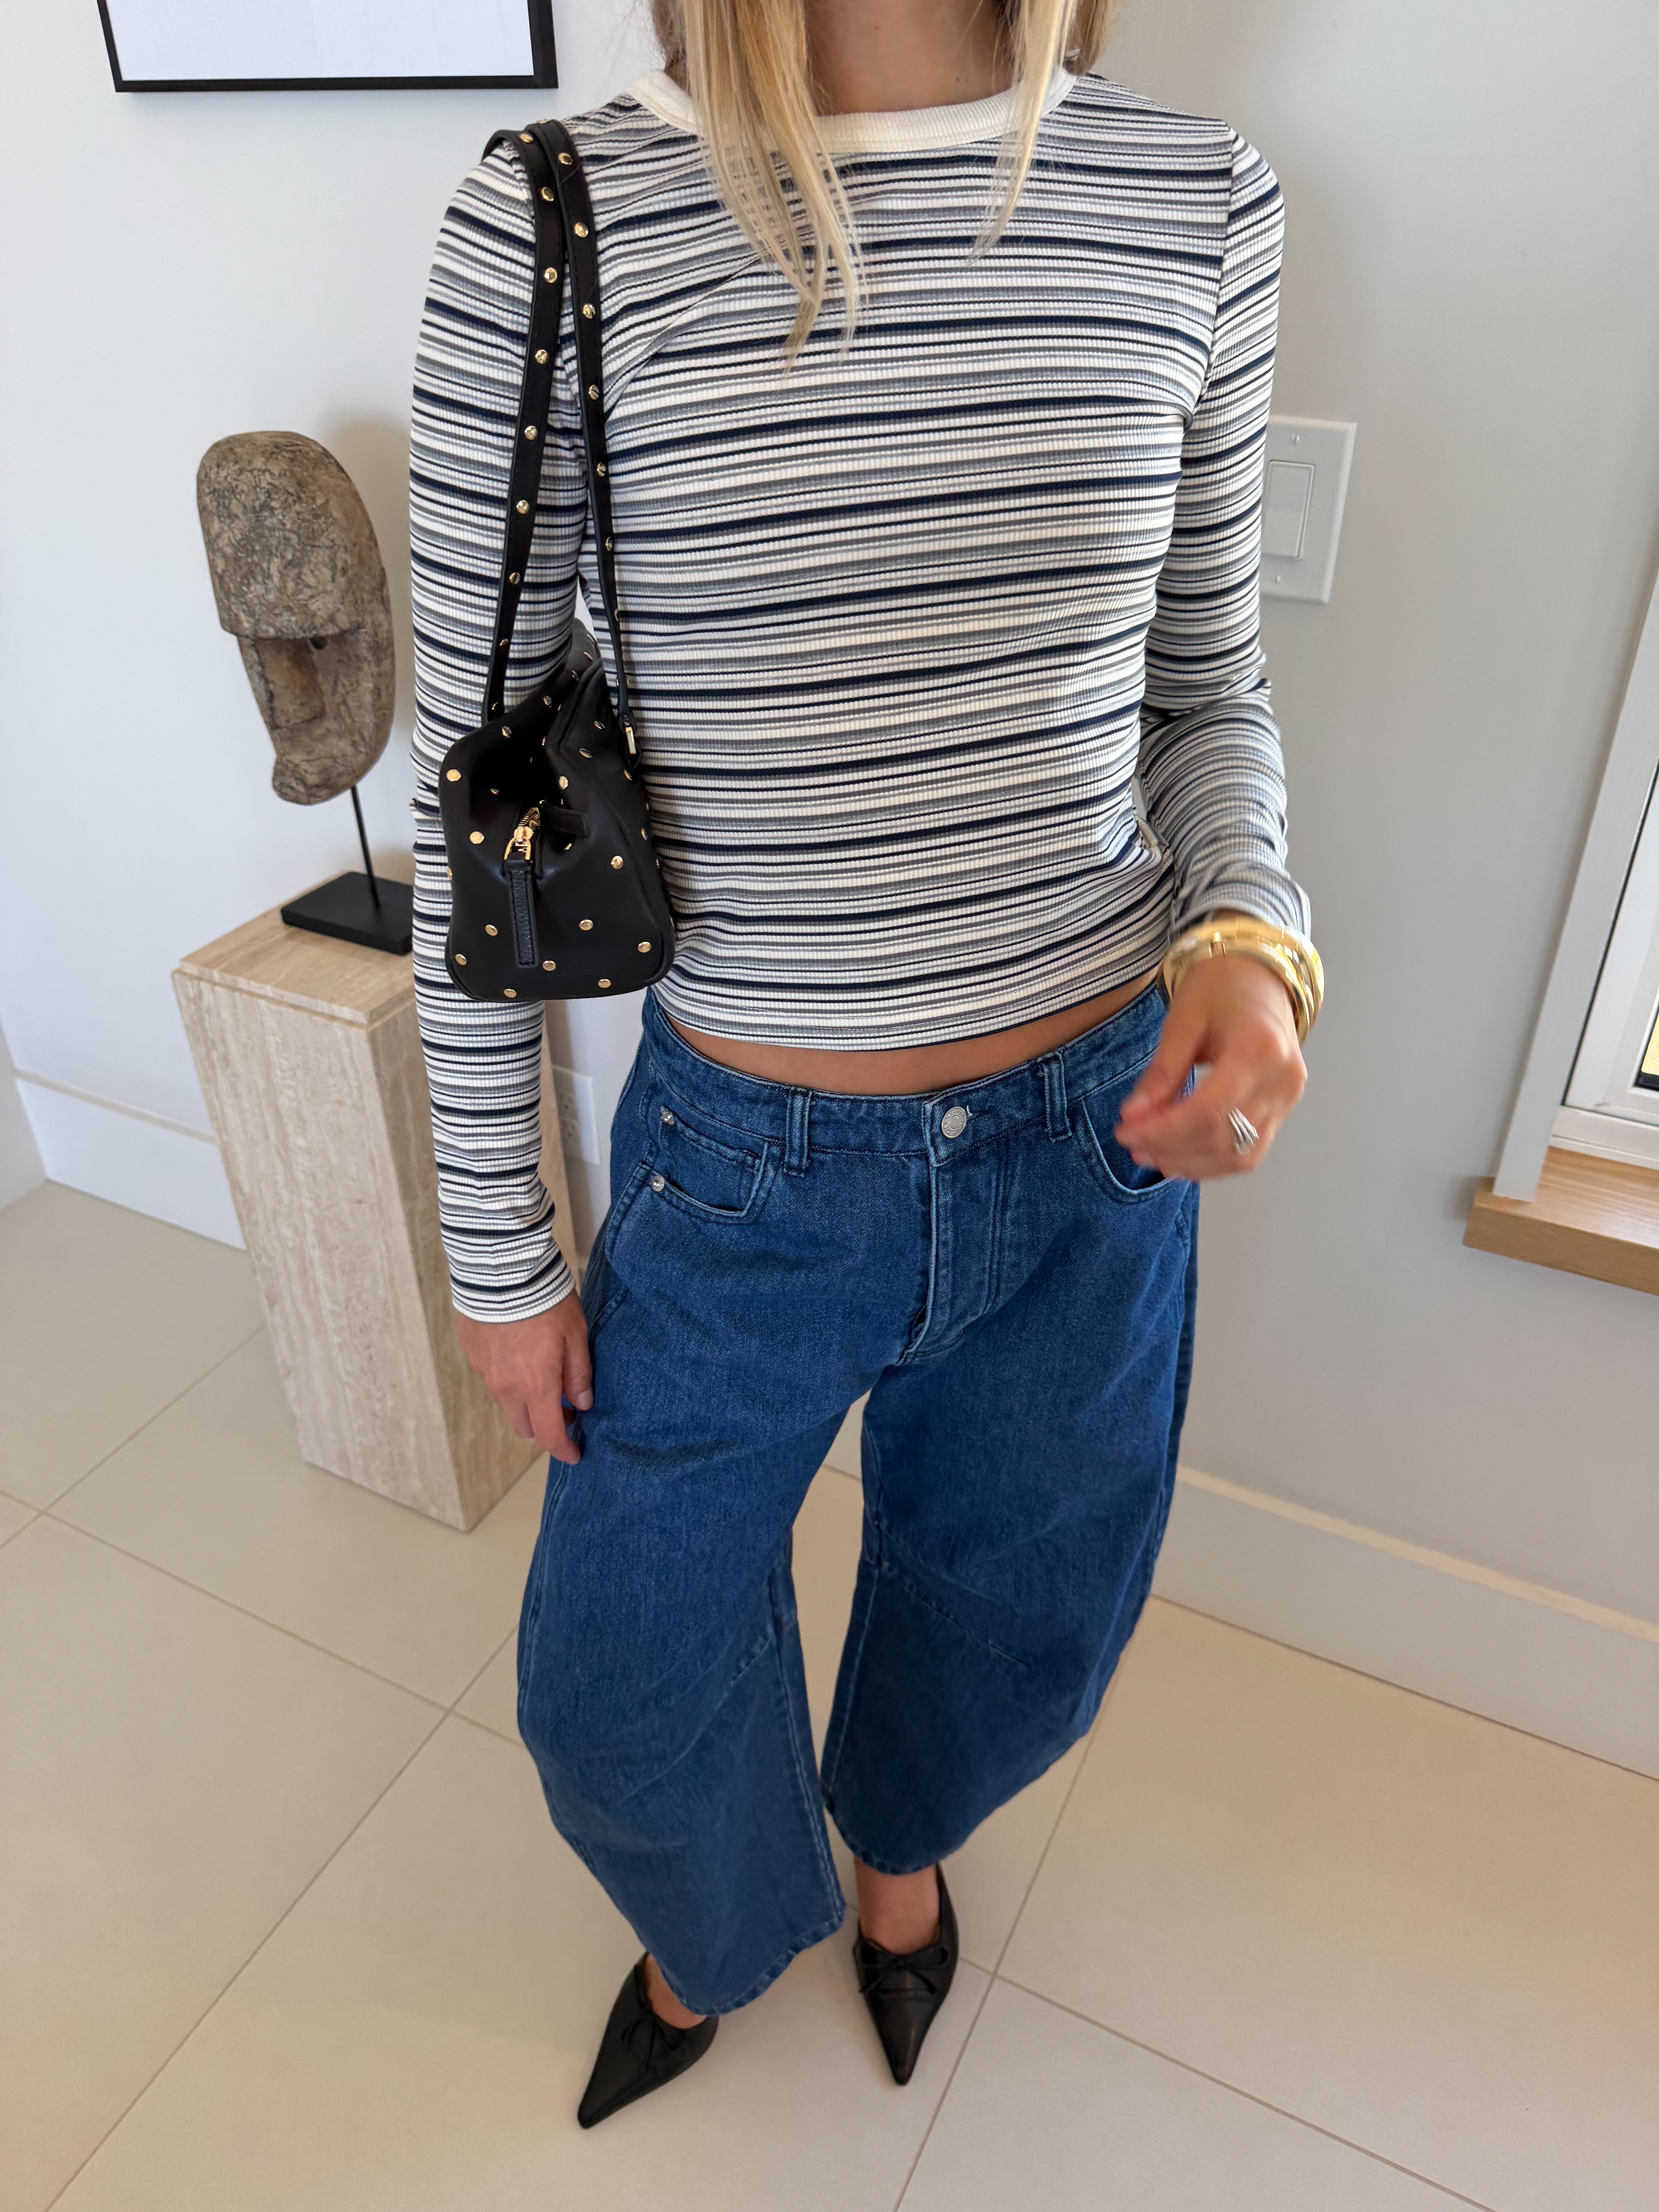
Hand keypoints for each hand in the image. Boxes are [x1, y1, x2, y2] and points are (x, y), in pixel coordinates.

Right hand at [455, 1290, 592, 1465]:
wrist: (499, 1268)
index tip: (575, 1455)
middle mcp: (505, 1386)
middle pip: (524, 1426)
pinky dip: (506, 1379)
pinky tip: (519, 1355)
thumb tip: (582, 1402)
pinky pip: (491, 1378)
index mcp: (535, 1386)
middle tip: (564, 1410)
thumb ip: (579, 1373)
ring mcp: (485, 1371)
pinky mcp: (472, 1353)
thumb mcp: (576, 1334)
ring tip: (542, 1380)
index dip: (564, 1451)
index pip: (549, 1435)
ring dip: (524, 1403)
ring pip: (505, 1404)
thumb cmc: (544, 1299)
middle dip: (544, 1428)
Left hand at [1116, 954, 1305, 1180]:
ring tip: (1149, 1152)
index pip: (1209, 1110)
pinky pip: (1249, 1150)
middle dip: (1170, 1147)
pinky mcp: (1283, 1108)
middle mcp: (1282, 1079)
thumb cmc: (1221, 987)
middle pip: (1223, 1138)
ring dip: (1191, 1162)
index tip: (1127, 1130)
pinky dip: (1211, 1159)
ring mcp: (1287, 1097)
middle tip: (1131, 1141)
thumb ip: (1161, 1071)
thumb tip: (1134, 1115)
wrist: (1259, 974)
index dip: (1163, 1130)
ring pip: (1239, 1155)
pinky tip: (1178, 1153)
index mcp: (1259, 1048)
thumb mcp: (1183, 1020)